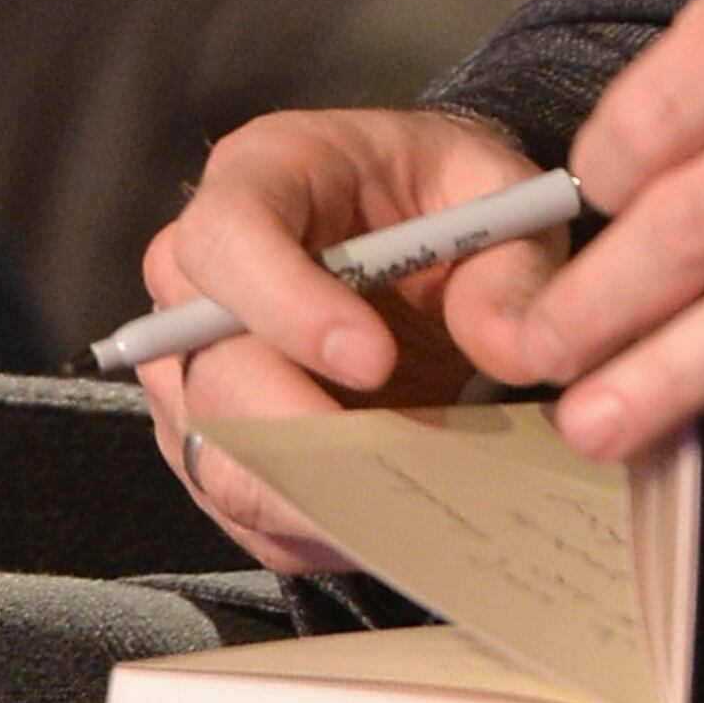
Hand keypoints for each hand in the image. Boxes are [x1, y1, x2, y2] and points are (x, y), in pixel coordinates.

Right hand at [135, 103, 559, 571]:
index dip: (286, 305)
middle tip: (397, 465)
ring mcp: (191, 361)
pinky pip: (235, 503)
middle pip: (206, 362)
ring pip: (211, 448)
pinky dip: (306, 528)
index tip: (374, 360)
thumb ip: (512, 267)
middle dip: (298, 426)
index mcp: (262, 174)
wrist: (427, 239)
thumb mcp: (500, 199)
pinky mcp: (208, 435)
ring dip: (305, 492)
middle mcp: (198, 270)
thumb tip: (512, 349)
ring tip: (403, 506)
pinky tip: (381, 526)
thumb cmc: (448, 200)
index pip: (230, 236)